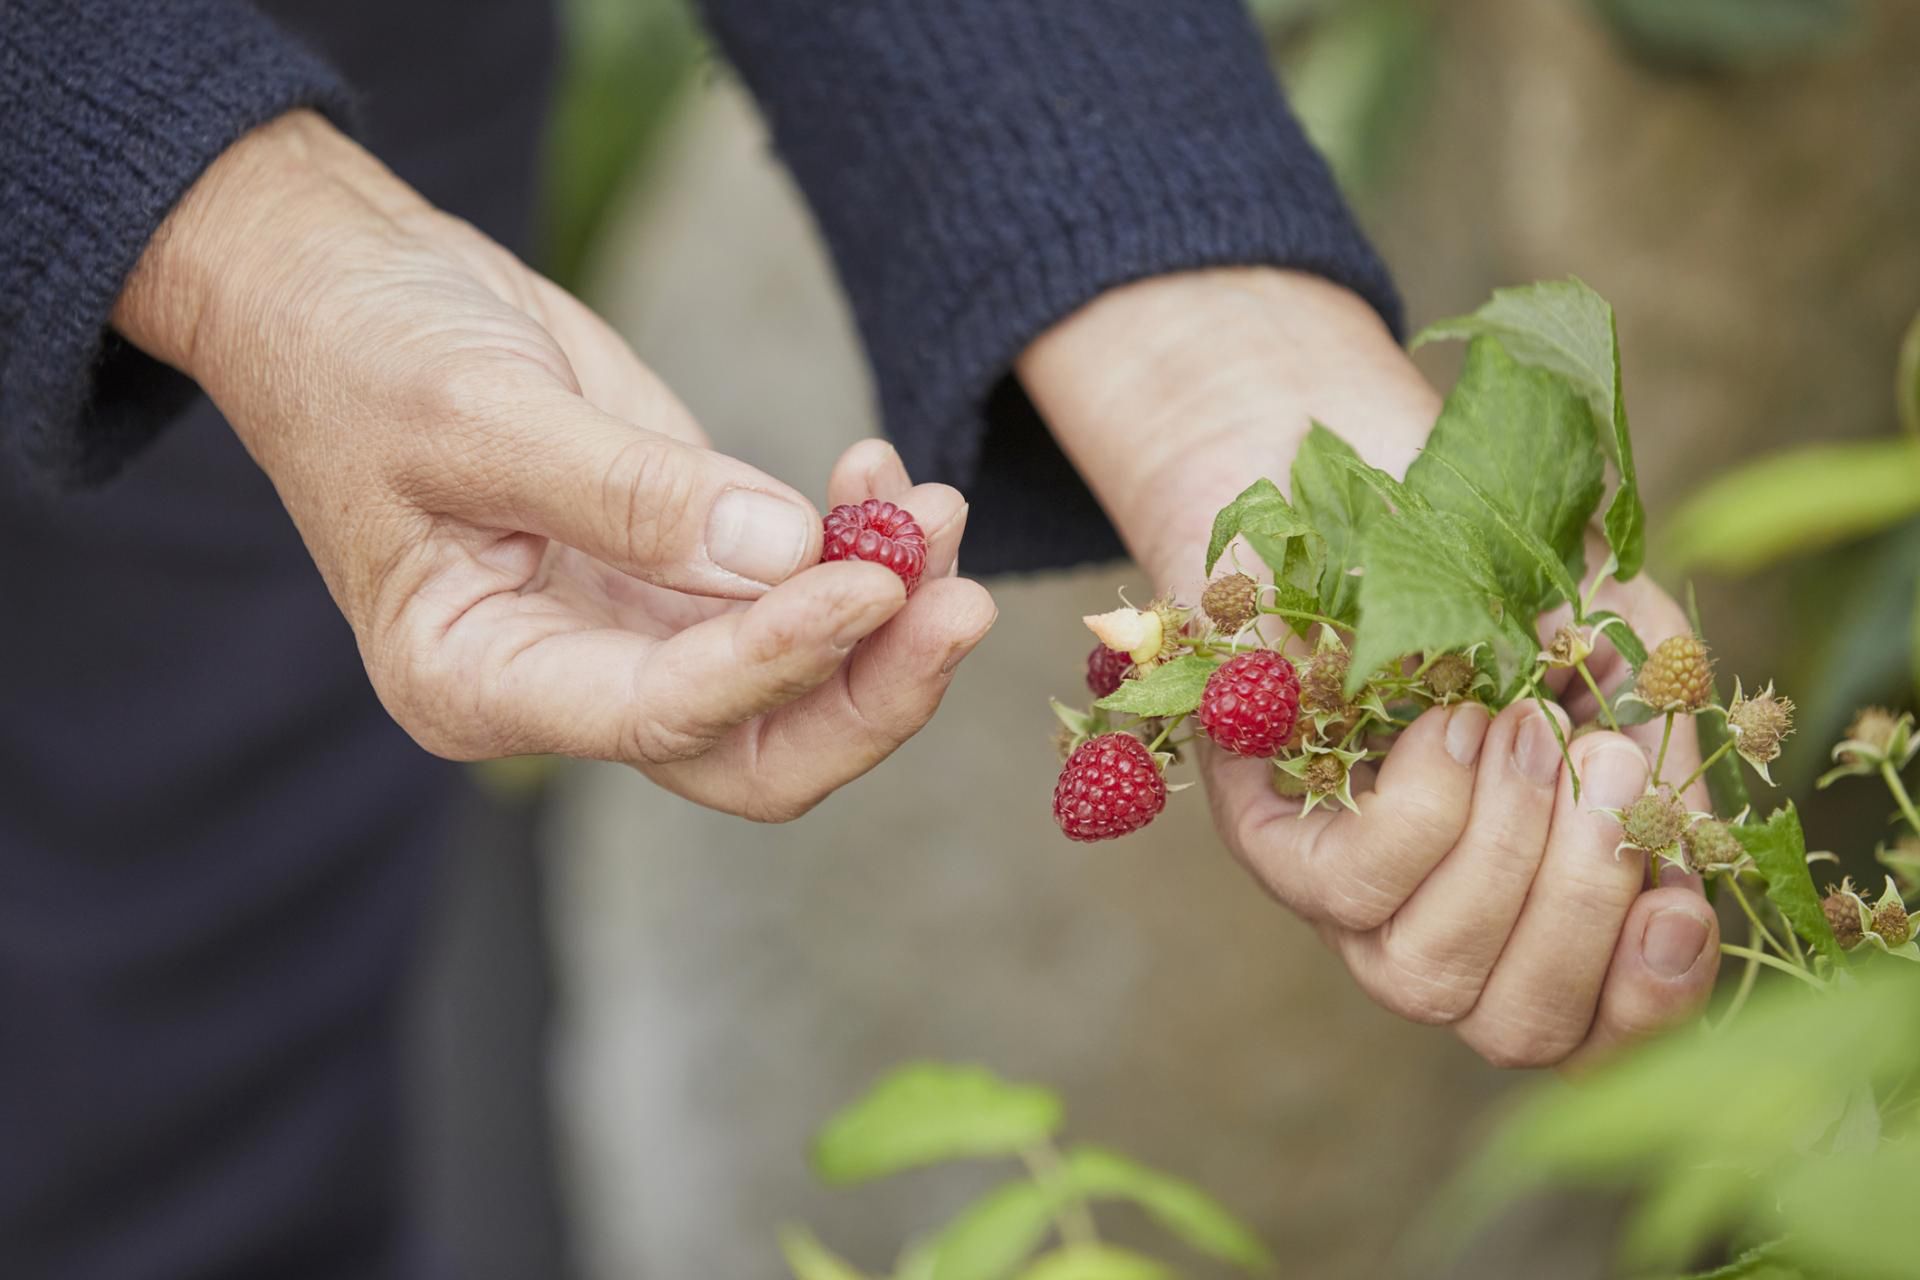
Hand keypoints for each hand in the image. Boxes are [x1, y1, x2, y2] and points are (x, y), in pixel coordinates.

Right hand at [112, 111, 995, 819]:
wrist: (345, 282)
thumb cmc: (362, 349)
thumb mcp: (473, 412)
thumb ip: (628, 494)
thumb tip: (787, 550)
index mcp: (478, 681)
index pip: (657, 715)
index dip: (774, 658)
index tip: (870, 582)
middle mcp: (568, 684)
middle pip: (751, 752)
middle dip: (867, 689)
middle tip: (958, 599)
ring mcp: (635, 630)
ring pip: (797, 685)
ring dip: (889, 612)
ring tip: (938, 509)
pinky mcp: (682, 565)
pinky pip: (795, 590)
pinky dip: (859, 546)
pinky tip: (884, 473)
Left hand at [1021, 268, 1718, 1067]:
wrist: (1363, 472)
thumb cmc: (1502, 569)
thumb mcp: (1617, 652)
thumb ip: (1660, 756)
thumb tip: (1677, 858)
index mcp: (1535, 899)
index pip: (1589, 1029)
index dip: (1648, 1001)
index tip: (1679, 903)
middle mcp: (1437, 920)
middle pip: (1516, 1027)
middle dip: (1578, 906)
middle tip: (1597, 753)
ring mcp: (1345, 893)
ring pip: (1427, 975)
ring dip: (1502, 851)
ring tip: (1521, 721)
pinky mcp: (1268, 837)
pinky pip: (1351, 889)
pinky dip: (1424, 810)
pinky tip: (1447, 721)